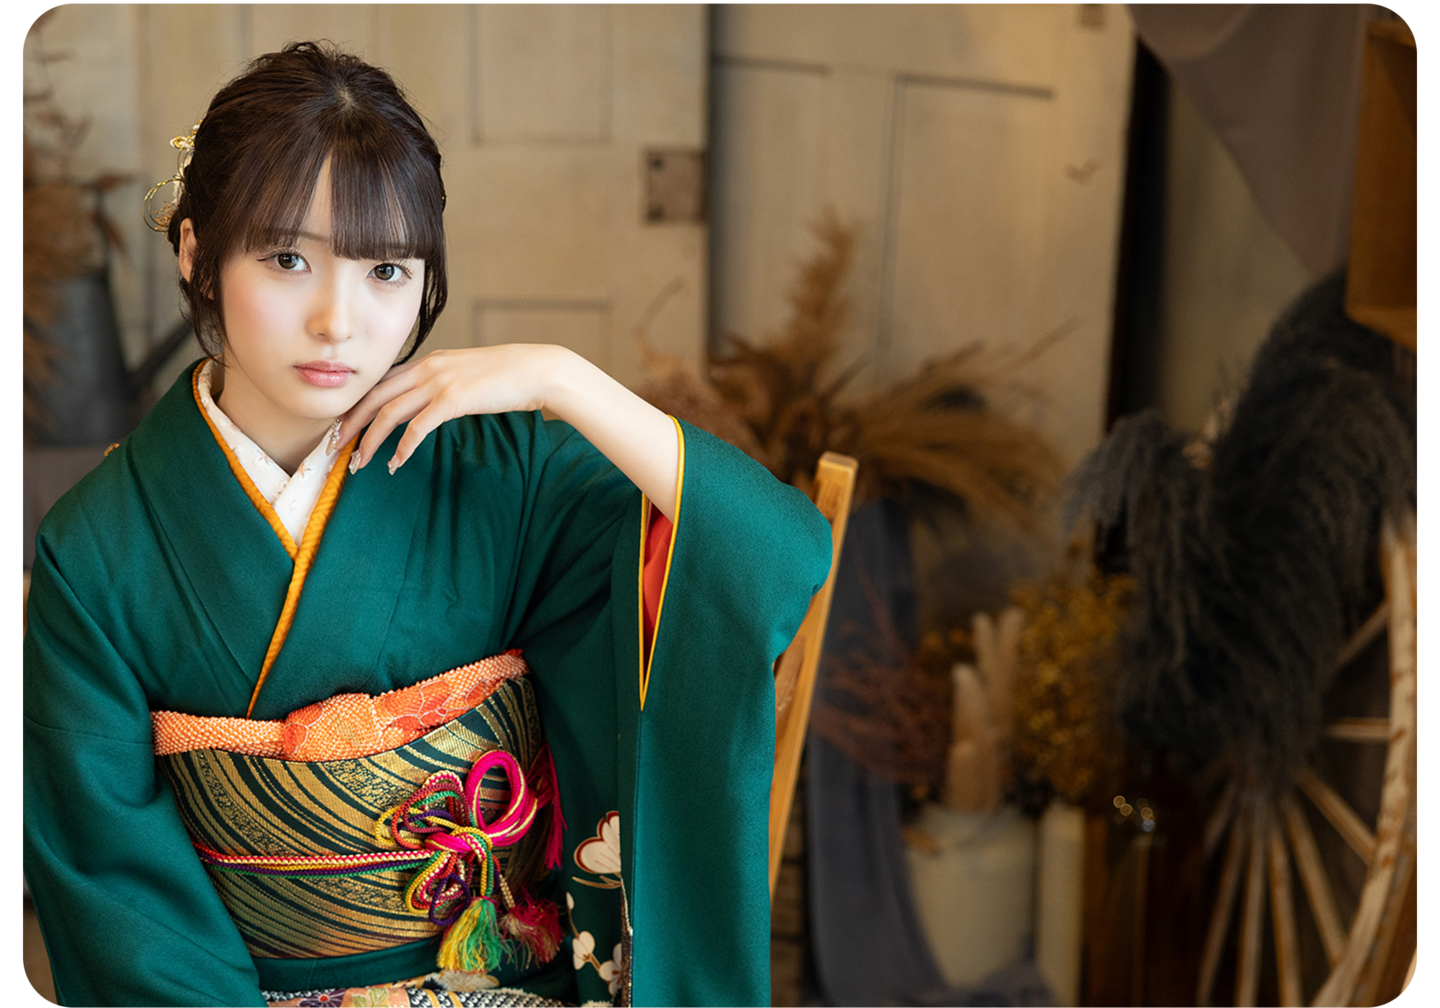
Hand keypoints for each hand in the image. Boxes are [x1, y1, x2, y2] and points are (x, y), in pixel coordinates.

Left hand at [338, 344, 567, 473]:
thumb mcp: (467, 374)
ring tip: (358, 463)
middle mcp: (427, 368)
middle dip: (349, 423)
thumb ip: (444, 385)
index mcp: (428, 361)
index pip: (380, 383)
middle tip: (332, 447)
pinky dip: (403, 448)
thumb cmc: (508, 377)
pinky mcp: (454, 399)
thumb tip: (429, 406)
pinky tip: (396, 464)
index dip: (357, 405)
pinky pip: (418, 427)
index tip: (343, 426)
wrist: (537, 370)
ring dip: (369, 440)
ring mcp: (439, 382)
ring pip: (388, 413)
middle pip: (374, 396)